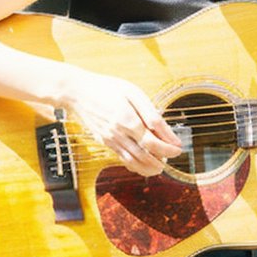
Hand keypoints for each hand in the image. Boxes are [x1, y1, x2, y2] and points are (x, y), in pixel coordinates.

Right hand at [63, 72, 182, 175]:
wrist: (78, 93)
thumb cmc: (108, 89)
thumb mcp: (133, 93)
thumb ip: (150, 113)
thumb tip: (167, 132)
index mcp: (127, 119)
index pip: (152, 142)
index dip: (168, 148)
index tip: (179, 147)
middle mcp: (118, 133)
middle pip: (144, 155)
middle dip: (161, 160)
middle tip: (172, 157)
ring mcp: (110, 140)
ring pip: (132, 162)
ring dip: (149, 168)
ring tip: (160, 166)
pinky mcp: (104, 142)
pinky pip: (122, 159)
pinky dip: (135, 165)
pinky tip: (143, 164)